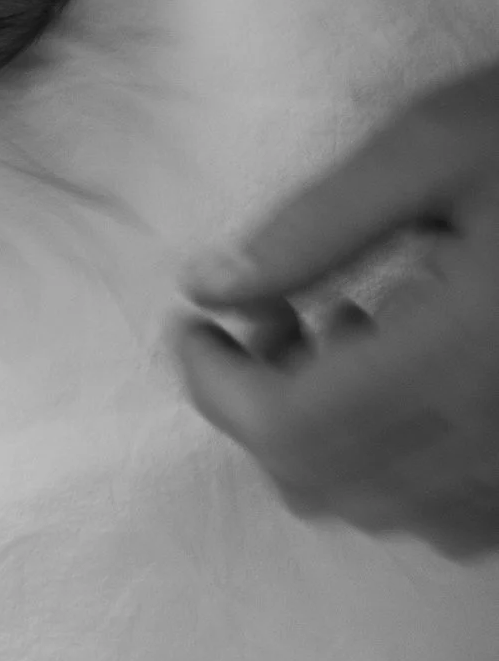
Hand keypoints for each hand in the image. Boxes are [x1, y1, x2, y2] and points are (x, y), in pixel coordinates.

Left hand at [176, 60, 498, 558]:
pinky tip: (415, 365)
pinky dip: (403, 461)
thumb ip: (315, 227)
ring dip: (329, 435)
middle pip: (325, 482)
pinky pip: (463, 514)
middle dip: (261, 406)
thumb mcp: (433, 146)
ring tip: (348, 326)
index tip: (196, 324)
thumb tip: (207, 289)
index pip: (290, 428)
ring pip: (389, 508)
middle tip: (272, 315)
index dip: (214, 386)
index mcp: (464, 348)